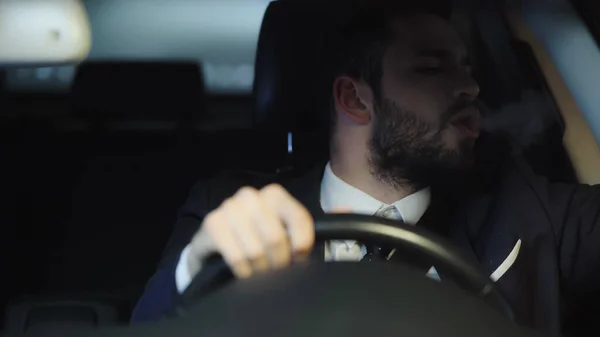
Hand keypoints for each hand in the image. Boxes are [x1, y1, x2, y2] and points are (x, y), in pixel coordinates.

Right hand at [186, 184, 314, 278]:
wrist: (215, 245)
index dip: (302, 246)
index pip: (299, 219)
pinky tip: (243, 272)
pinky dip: (243, 271)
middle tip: (275, 271)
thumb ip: (316, 224)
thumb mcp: (287, 232)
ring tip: (259, 272)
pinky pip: (236, 256)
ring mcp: (230, 207)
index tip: (298, 260)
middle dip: (279, 262)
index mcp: (275, 195)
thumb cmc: (257, 240)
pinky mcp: (212, 223)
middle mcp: (252, 195)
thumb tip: (344, 209)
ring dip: (260, 270)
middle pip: (276, 238)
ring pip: (256, 250)